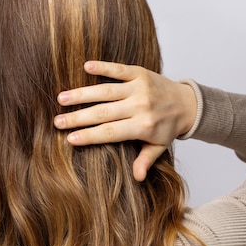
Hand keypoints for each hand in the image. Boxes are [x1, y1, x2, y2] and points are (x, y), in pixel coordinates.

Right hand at [55, 61, 196, 180]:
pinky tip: (86, 66)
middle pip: (102, 113)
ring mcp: (139, 88)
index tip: (70, 139)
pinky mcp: (140, 73)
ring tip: (62, 98)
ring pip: (105, 92)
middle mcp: (140, 106)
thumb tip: (137, 178)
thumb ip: (145, 161)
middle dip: (78, 118)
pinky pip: (119, 70)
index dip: (89, 136)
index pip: (109, 133)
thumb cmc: (167, 127)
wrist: (188, 102)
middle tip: (57, 122)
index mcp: (143, 126)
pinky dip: (103, 67)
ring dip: (82, 94)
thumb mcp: (158, 147)